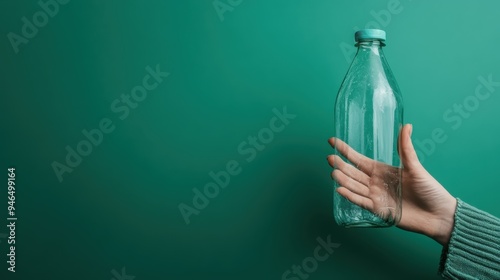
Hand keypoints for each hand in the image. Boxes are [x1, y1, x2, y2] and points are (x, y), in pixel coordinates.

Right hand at [327, 124, 456, 245]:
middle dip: (341, 165)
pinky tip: (340, 189)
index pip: (359, 159)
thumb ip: (406, 148)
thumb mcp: (416, 167)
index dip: (346, 151)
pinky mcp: (379, 210)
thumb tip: (406, 125)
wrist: (438, 214)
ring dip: (343, 180)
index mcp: (383, 170)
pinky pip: (361, 202)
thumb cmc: (430, 189)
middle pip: (353, 173)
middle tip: (329, 158)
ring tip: (333, 172)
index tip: (332, 141)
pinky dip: (351, 196)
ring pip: (355, 186)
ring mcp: (376, 196)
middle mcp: (376, 183)